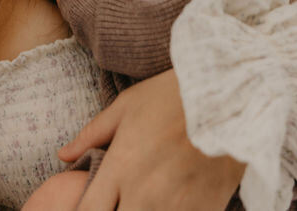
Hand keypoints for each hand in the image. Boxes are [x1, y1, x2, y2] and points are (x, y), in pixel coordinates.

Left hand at [59, 70, 244, 209]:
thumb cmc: (174, 96)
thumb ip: (92, 134)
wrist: (233, 98)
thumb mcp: (127, 106)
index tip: (92, 205)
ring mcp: (176, 207)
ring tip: (144, 200)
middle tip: (120, 201)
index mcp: (120, 167)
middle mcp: (144, 193)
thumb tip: (63, 154)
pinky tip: (172, 202)